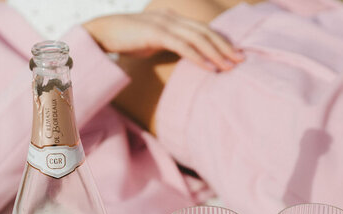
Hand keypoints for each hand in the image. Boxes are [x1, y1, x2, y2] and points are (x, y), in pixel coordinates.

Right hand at [82, 11, 242, 71]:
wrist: (100, 33)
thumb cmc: (124, 39)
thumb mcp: (151, 41)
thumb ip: (167, 45)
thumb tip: (180, 56)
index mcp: (173, 19)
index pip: (203, 29)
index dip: (220, 40)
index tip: (235, 53)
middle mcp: (172, 18)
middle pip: (206, 32)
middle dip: (225, 46)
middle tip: (242, 60)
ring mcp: (165, 25)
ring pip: (198, 39)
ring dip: (217, 53)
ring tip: (230, 66)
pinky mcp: (157, 34)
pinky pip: (183, 47)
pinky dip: (199, 57)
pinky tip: (210, 68)